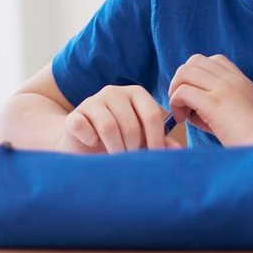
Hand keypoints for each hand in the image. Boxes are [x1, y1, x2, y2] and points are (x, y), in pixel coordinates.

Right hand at [60, 84, 180, 153]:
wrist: (83, 142)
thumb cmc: (120, 140)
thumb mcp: (141, 140)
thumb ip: (159, 142)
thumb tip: (177, 150)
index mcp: (135, 93)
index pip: (151, 114)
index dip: (156, 139)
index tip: (155, 158)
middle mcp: (114, 92)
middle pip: (130, 124)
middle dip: (133, 149)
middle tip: (131, 160)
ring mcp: (92, 101)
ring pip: (108, 127)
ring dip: (114, 149)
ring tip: (116, 157)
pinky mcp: (74, 114)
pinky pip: (83, 127)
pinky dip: (90, 140)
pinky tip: (93, 144)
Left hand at [166, 54, 252, 146]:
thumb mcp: (242, 113)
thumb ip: (221, 104)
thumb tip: (190, 109)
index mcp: (241, 80)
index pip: (213, 60)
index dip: (198, 76)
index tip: (197, 97)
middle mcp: (231, 79)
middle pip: (193, 62)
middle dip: (181, 80)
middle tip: (183, 104)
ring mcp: (223, 88)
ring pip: (184, 72)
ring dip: (176, 91)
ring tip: (182, 112)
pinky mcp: (214, 103)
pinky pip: (183, 92)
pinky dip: (176, 103)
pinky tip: (183, 119)